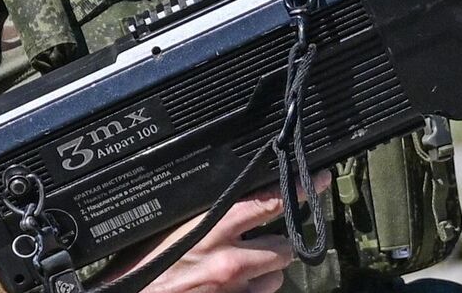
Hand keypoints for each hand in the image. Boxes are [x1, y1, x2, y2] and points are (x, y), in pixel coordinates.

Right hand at [121, 172, 329, 292]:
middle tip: (261, 244)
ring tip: (238, 272)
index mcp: (214, 226)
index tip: (320, 180)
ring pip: (276, 277)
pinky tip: (232, 291)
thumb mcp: (172, 230)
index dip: (301, 190)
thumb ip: (207, 216)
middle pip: (285, 246)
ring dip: (265, 274)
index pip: (271, 201)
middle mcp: (231, 259)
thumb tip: (235, 204)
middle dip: (278, 245)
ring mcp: (236, 289)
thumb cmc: (141, 269)